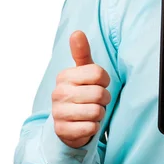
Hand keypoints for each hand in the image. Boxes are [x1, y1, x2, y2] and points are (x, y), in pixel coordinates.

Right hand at [51, 30, 111, 148]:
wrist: (67, 123)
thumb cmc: (80, 92)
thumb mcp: (82, 72)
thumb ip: (81, 52)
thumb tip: (77, 32)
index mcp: (64, 76)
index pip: (99, 74)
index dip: (104, 81)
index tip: (98, 84)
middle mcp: (58, 93)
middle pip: (100, 94)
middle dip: (103, 99)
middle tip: (95, 101)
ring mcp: (58, 113)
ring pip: (97, 112)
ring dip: (99, 114)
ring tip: (90, 111)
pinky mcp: (62, 131)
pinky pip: (91, 128)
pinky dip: (93, 127)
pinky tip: (85, 124)